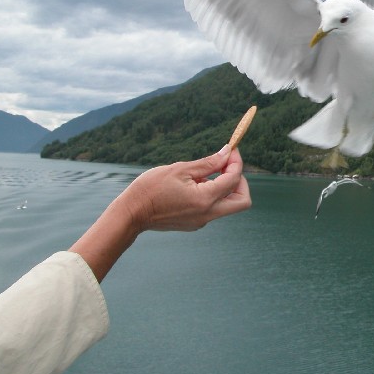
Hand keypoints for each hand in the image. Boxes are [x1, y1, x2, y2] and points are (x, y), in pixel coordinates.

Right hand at [116, 146, 251, 232]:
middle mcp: (208, 214)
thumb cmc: (151, 188)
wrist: (130, 214)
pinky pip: (214, 208)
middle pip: (242, 201)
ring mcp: (202, 221)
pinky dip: (212, 194)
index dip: (236, 161)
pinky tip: (193, 184)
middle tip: (227, 166)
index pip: (234, 179)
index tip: (230, 150)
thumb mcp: (181, 169)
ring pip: (228, 205)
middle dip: (240, 181)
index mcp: (205, 199)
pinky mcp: (195, 223)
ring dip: (225, 186)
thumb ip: (209, 163)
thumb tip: (227, 153)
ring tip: (202, 174)